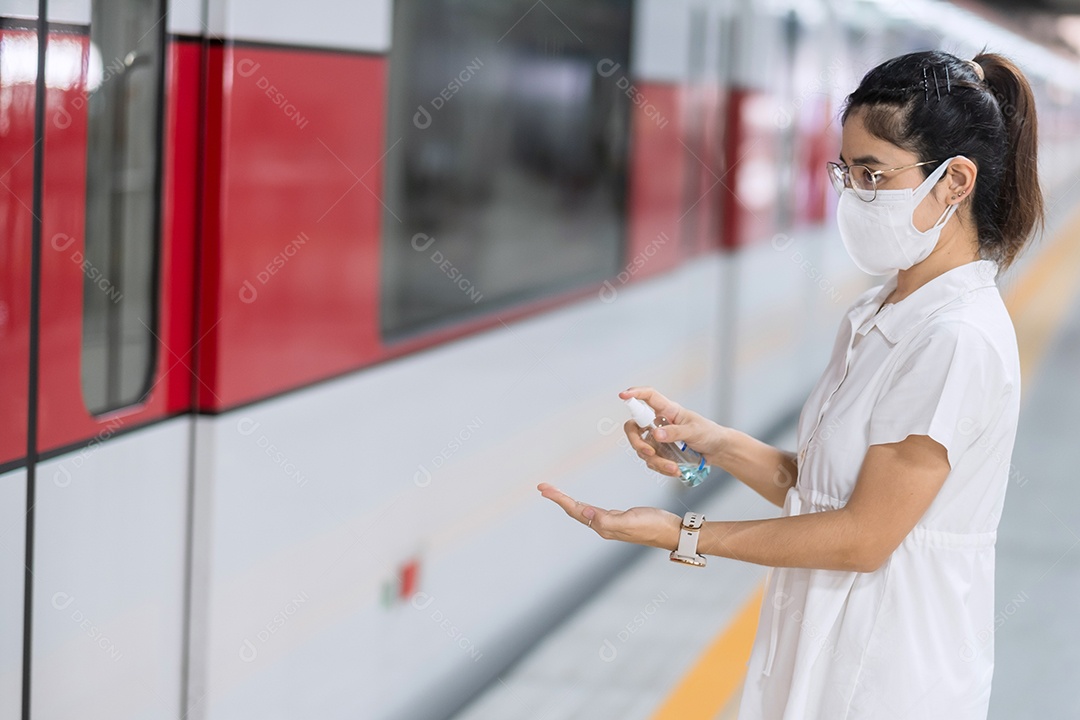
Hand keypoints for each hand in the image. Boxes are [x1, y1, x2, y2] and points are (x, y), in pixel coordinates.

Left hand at [537, 483, 680, 550]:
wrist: (672, 532)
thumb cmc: (654, 526)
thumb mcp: (629, 521)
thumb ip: (606, 519)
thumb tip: (584, 512)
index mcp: (603, 526)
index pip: (575, 510)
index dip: (559, 498)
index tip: (544, 488)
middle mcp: (603, 526)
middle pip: (575, 510)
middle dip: (558, 498)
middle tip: (543, 487)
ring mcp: (611, 524)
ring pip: (583, 511)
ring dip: (568, 502)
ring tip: (555, 493)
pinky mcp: (619, 520)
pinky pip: (593, 512)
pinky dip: (582, 505)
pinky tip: (582, 505)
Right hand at [619, 387, 726, 477]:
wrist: (718, 450)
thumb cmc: (709, 433)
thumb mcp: (694, 431)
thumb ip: (675, 433)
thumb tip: (656, 435)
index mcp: (667, 410)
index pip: (648, 397)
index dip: (634, 393)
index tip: (622, 395)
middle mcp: (658, 423)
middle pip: (634, 428)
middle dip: (637, 442)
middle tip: (648, 452)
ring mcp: (657, 439)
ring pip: (643, 449)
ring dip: (656, 461)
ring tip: (674, 468)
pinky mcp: (660, 452)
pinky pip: (652, 461)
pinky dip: (661, 468)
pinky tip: (675, 471)